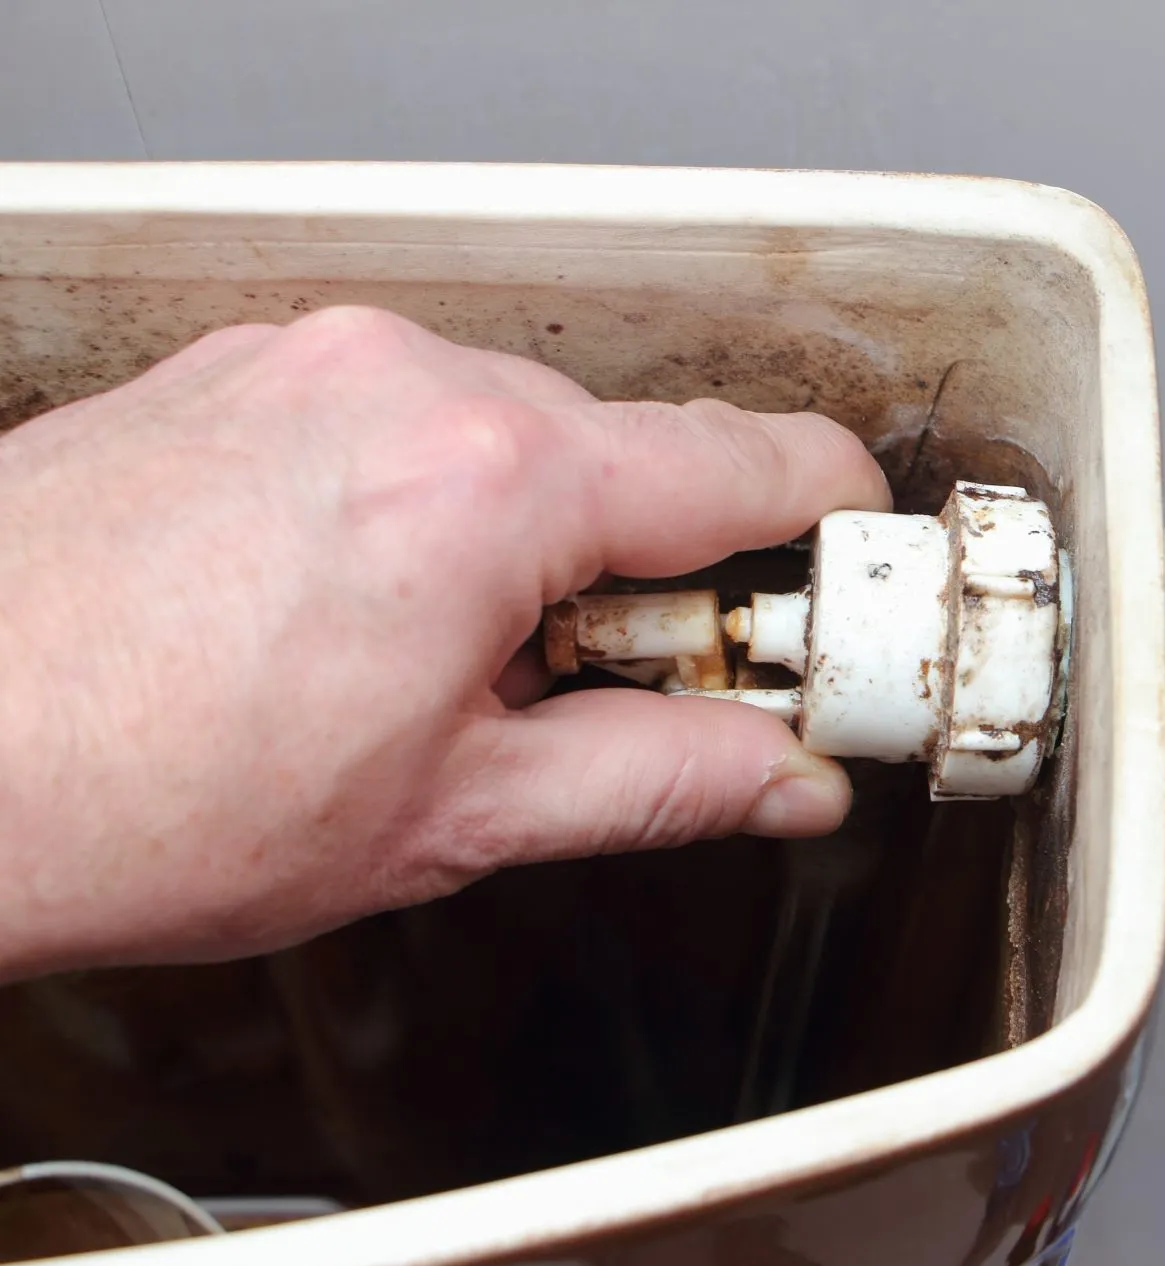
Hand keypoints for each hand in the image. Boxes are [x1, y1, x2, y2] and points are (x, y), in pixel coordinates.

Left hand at [0, 307, 888, 980]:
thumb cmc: (126, 792)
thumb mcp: (450, 819)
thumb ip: (658, 781)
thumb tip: (781, 775)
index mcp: (491, 482)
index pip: (754, 462)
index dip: (837, 529)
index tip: (851, 589)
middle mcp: (407, 380)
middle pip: (636, 453)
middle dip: (665, 574)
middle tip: (631, 696)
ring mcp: (312, 360)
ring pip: (520, 436)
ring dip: (542, 545)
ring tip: (456, 676)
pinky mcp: (241, 371)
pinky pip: (408, 420)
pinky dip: (438, 507)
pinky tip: (366, 620)